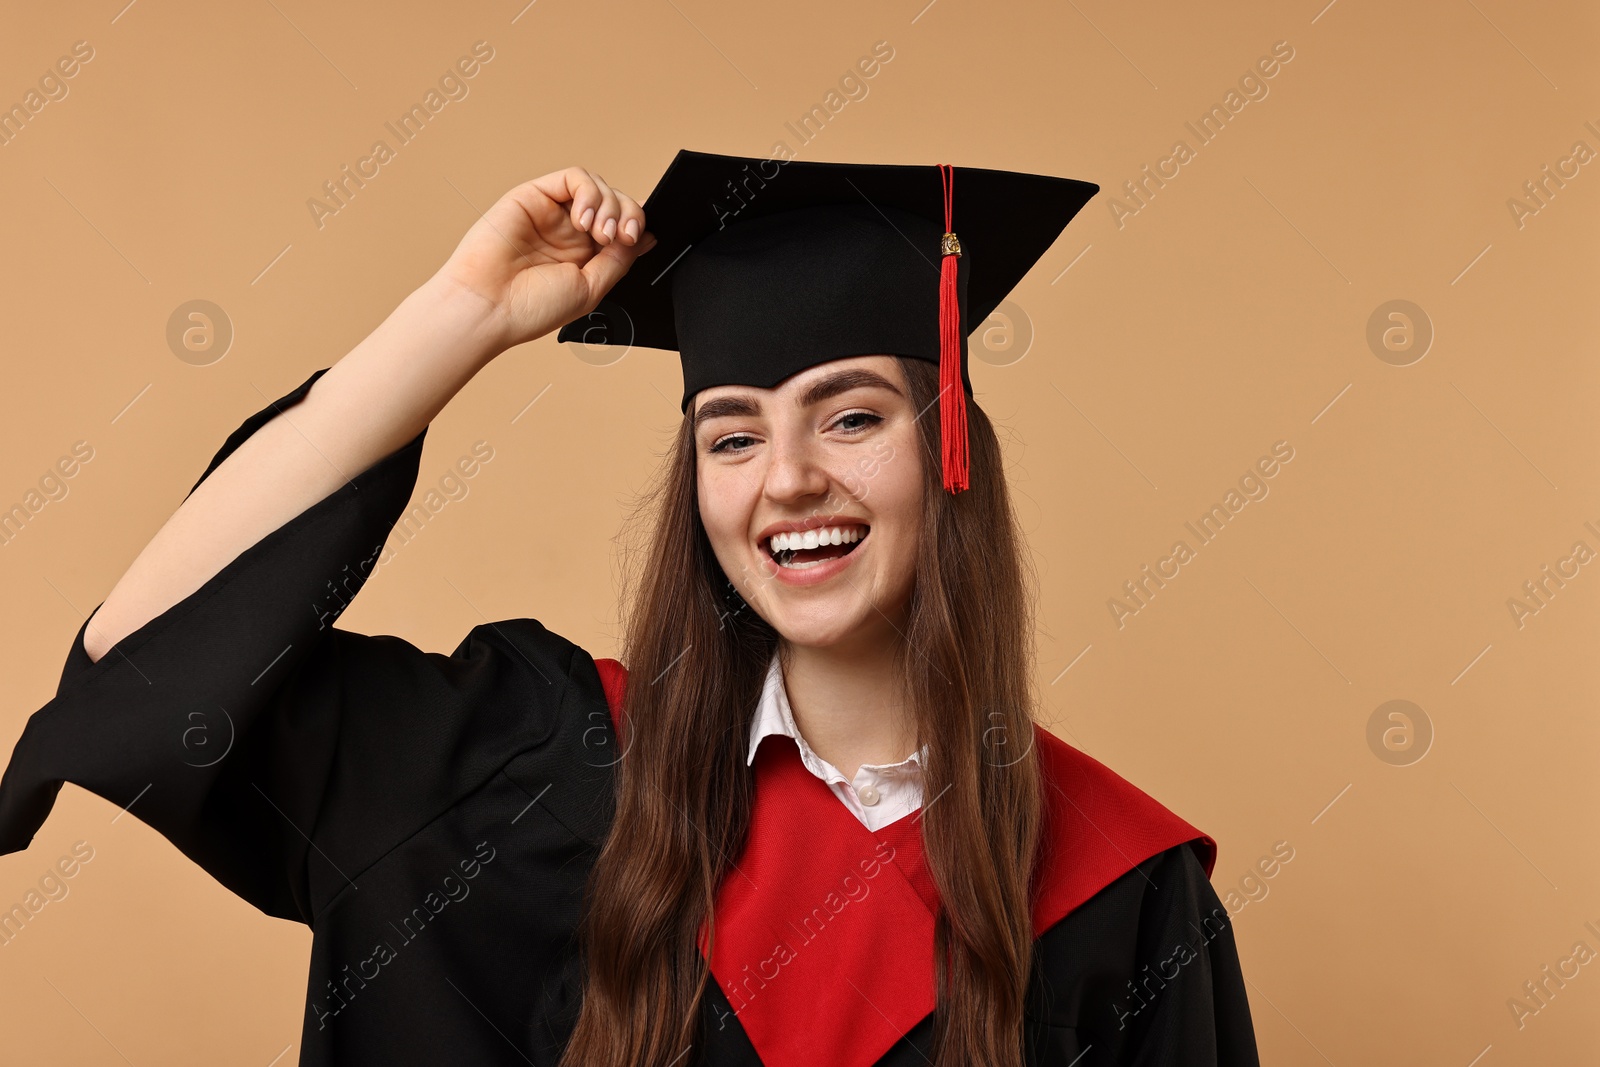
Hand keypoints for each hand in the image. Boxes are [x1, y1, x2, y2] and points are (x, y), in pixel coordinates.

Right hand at [431, 166, 655, 352]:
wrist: (489, 307)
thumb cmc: (531, 307)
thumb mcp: (591, 288)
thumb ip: (619, 260)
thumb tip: (646, 238)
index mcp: (584, 256)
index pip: (622, 226)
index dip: (636, 225)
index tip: (635, 239)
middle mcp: (569, 232)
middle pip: (615, 203)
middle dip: (628, 215)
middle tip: (619, 237)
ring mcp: (553, 213)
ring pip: (598, 187)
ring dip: (609, 205)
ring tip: (598, 233)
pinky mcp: (534, 196)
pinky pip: (573, 177)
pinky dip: (588, 192)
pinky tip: (582, 219)